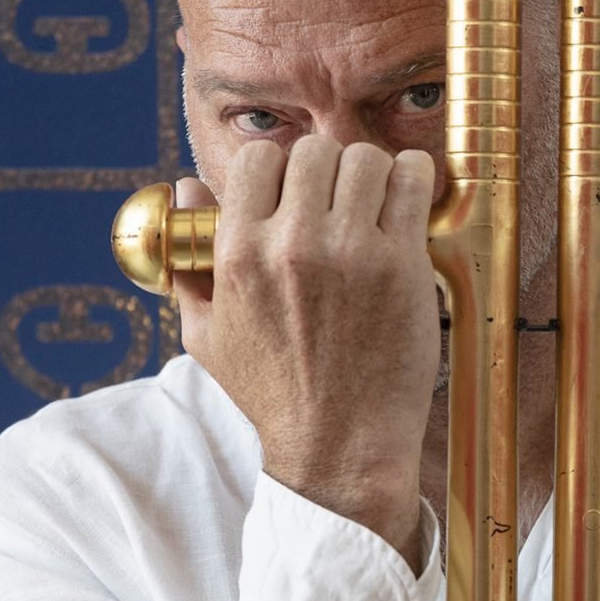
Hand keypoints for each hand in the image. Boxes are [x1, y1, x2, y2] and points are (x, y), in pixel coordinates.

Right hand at [174, 135, 439, 565]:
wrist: (339, 449)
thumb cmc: (273, 396)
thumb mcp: (207, 337)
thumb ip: (190, 261)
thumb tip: (187, 189)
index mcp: (239, 256)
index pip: (258, 159)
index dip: (278, 172)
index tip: (294, 199)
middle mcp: (292, 246)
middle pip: (315, 151)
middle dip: (327, 172)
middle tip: (339, 206)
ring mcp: (351, 253)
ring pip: (366, 157)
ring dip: (371, 176)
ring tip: (373, 210)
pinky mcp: (403, 265)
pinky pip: (412, 180)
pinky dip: (412, 183)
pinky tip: (405, 209)